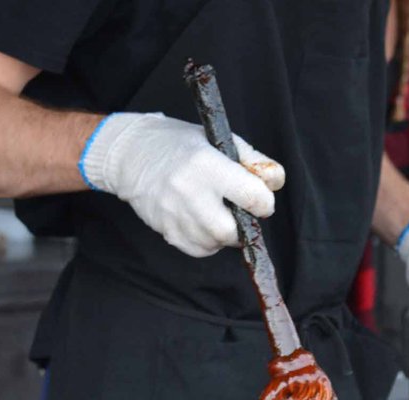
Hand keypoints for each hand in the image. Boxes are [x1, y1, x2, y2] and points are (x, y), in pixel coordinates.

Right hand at [80, 112, 284, 256]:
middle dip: (245, 225)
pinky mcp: (166, 230)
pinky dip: (209, 241)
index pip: (253, 198)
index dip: (264, 201)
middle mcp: (188, 192)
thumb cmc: (182, 145)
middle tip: (239, 210)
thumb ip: (255, 161)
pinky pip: (200, 250)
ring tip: (219, 212)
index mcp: (206, 165)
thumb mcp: (221, 140)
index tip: (258, 197)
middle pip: (233, 231)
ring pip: (216, 243)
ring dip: (227, 233)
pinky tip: (203, 222)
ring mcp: (174, 215)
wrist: (132, 153)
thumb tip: (275, 182)